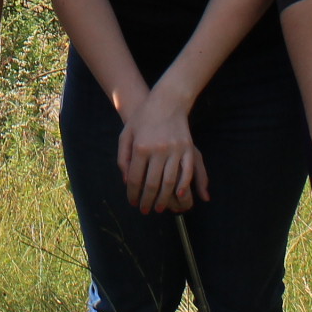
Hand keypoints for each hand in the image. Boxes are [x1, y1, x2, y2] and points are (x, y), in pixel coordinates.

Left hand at [117, 87, 207, 214]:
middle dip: (148, 201)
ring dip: (164, 198)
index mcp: (140, 147)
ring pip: (169, 182)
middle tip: (145, 210)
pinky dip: (184, 185)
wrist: (166, 101)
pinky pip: (187, 172)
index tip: (133, 202)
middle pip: (152, 184)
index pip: (135, 178)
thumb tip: (127, 182)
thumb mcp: (126, 134)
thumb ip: (123, 158)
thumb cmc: (143, 119)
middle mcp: (157, 150)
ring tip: (159, 207)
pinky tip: (179, 195)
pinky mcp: (188, 148)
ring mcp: (174, 149)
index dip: (133, 194)